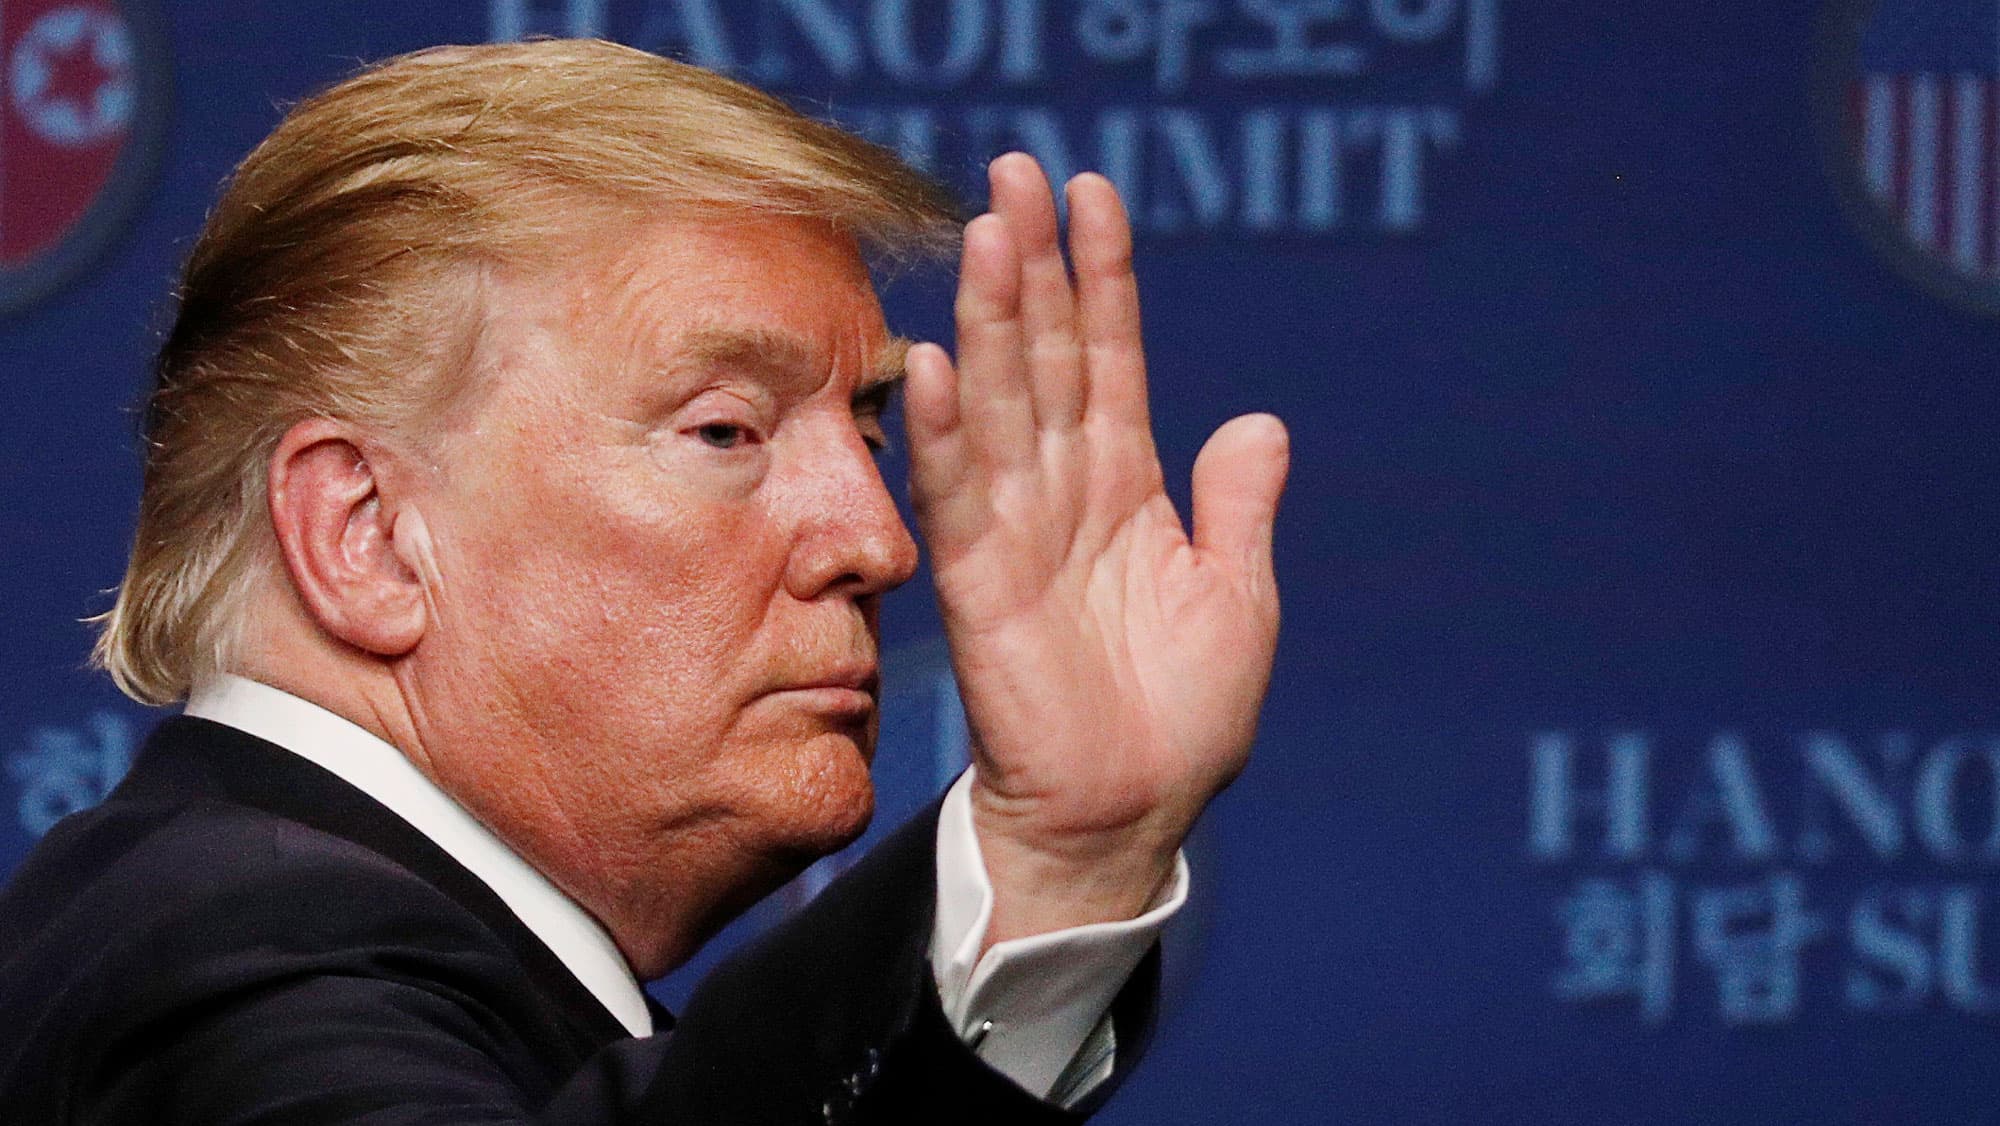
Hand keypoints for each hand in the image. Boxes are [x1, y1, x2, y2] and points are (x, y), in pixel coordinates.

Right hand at [904, 154, 1288, 946]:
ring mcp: (1017, 533)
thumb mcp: (1236, 598)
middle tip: (1017, 173)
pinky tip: (937, 359)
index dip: (1105, 278)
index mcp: (1126, 486)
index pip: (1110, 358)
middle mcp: (1064, 493)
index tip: (1094, 193)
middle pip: (1046, 358)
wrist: (1130, 813)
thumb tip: (1260, 418)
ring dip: (994, 321)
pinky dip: (945, 430)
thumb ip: (1238, 507)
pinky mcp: (979, 587)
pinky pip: (959, 495)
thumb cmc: (1182, 716)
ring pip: (1001, 406)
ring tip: (990, 234)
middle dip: (1036, 267)